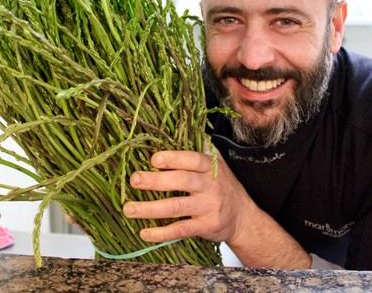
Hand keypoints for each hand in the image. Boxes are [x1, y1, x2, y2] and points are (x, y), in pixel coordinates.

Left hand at [122, 150, 254, 243]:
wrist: (243, 216)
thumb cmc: (221, 186)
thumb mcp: (216, 165)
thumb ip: (194, 154)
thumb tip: (162, 139)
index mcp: (211, 166)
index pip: (192, 159)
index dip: (173, 158)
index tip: (153, 159)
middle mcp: (211, 185)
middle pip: (181, 181)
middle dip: (156, 180)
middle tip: (134, 180)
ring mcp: (209, 206)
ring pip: (177, 206)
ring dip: (150, 208)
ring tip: (128, 209)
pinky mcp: (206, 226)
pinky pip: (181, 229)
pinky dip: (161, 232)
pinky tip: (145, 232)